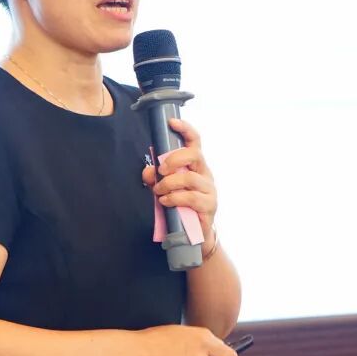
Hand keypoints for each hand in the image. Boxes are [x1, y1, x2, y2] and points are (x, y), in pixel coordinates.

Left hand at [141, 117, 216, 244]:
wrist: (194, 233)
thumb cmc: (180, 205)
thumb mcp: (165, 188)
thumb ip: (155, 177)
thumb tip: (147, 171)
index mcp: (195, 165)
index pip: (195, 141)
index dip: (185, 129)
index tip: (172, 122)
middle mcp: (204, 173)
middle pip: (194, 155)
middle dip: (174, 159)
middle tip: (161, 170)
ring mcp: (209, 189)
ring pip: (189, 178)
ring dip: (168, 184)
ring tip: (158, 192)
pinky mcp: (209, 205)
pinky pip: (191, 198)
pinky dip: (174, 198)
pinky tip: (165, 201)